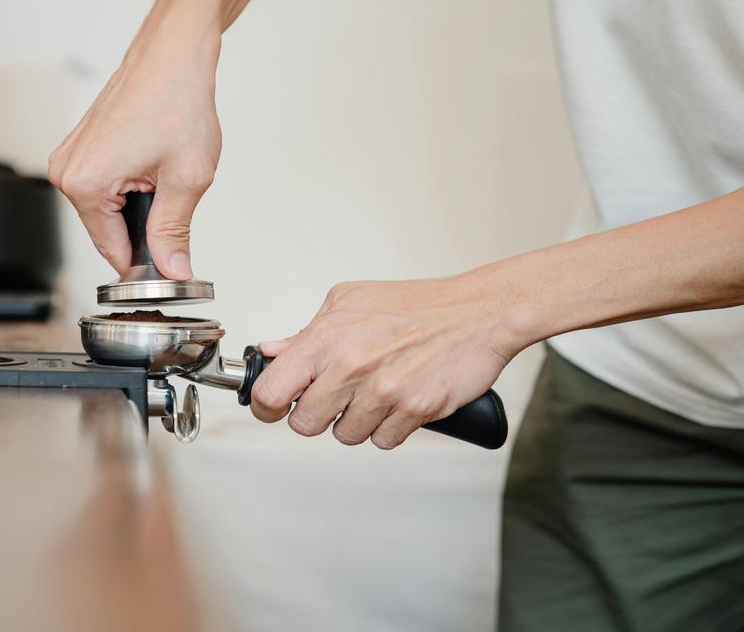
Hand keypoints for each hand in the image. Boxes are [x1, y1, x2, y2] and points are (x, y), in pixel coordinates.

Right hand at [48, 23, 220, 279]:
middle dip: (144, 227)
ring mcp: (69, 158)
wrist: (173, 54)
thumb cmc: (177, 99)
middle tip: (175, 196)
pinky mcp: (78, 148)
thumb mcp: (186, 179)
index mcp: (86, 184)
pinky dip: (130, 185)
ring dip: (138, 205)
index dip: (147, 263)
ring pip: (107, 211)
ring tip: (162, 169)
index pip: (113, 252)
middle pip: (108, 233)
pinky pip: (104, 187)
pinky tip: (149, 160)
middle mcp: (66, 172)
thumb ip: (175, 232)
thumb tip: (174, 269)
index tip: (172, 262)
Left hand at [250, 276, 522, 448]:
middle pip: (304, 424)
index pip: (271, 392)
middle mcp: (350, 366)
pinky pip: (382, 441)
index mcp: (326, 338)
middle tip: (333, 397)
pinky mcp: (413, 411)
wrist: (477, 312)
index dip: (265, 406)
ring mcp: (383, 392)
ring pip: (344, 435)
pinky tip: (397, 401)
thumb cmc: (415, 304)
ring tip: (373, 393)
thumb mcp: (348, 302)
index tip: (272, 407)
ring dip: (355, 422)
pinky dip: (388, 427)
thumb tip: (272, 353)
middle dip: (315, 415)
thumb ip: (306, 332)